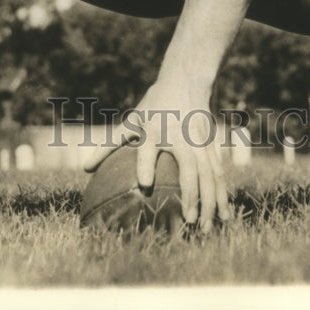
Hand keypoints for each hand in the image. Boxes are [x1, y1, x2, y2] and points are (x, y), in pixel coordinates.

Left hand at [84, 78, 230, 232]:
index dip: (145, 164)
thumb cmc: (155, 104)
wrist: (187, 81)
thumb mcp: (133, 120)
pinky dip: (222, 194)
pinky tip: (224, 213)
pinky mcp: (212, 145)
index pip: (148, 148)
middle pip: (190, 169)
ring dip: (210, 202)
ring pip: (210, 175)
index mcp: (156, 129)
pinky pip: (218, 173)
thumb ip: (111, 144)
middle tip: (188, 222)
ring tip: (206, 228)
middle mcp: (181, 137)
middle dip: (192, 196)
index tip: (144, 184)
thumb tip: (86, 169)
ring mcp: (200, 141)